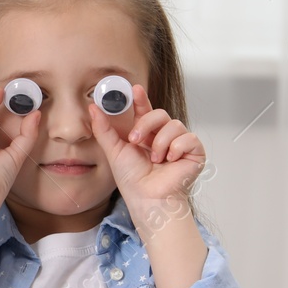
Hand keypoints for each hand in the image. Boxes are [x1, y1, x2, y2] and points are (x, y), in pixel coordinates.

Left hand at [88, 84, 205, 210]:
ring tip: (156, 160)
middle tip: (136, 141)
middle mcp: (163, 136)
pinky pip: (189, 138)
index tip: (135, 89)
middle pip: (160, 114)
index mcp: (146, 135)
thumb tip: (93, 108)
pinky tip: (171, 161)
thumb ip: (104, 129)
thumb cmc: (133, 180)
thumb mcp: (114, 151)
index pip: (145, 111)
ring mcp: (179, 143)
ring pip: (174, 124)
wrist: (148, 199)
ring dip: (160, 143)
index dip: (140, 99)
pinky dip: (177, 149)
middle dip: (146, 124)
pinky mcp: (194, 151)